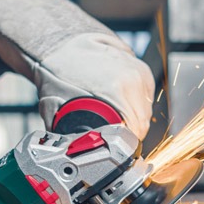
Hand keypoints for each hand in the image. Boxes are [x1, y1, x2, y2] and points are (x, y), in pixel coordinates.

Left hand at [0, 0, 156, 140]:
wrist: (61, 44)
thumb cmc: (57, 75)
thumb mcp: (57, 111)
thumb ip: (71, 136)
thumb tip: (76, 158)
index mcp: (116, 92)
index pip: (133, 133)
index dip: (122, 146)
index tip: (111, 148)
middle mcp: (132, 80)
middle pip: (141, 124)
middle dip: (125, 133)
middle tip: (105, 131)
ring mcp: (139, 72)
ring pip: (144, 112)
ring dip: (131, 119)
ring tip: (108, 112)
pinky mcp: (141, 69)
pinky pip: (145, 98)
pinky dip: (134, 104)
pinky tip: (114, 99)